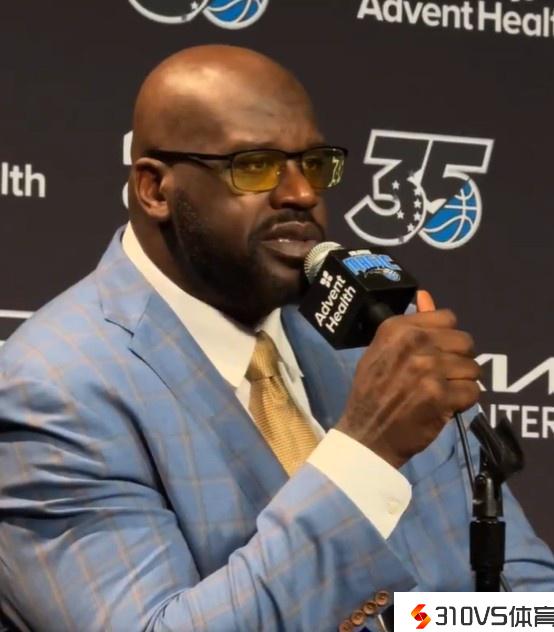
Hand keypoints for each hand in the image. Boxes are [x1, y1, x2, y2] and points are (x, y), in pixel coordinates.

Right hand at [336, 291, 479, 467]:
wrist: (366, 434)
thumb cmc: (372, 392)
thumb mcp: (382, 351)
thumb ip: (410, 324)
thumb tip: (425, 295)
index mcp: (397, 329)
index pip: (447, 318)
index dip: (447, 337)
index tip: (437, 352)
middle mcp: (414, 343)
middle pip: (464, 341)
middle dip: (459, 359)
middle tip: (442, 375)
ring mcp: (428, 369)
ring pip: (472, 367)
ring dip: (461, 382)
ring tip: (442, 392)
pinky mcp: (441, 395)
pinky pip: (472, 391)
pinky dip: (463, 402)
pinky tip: (445, 406)